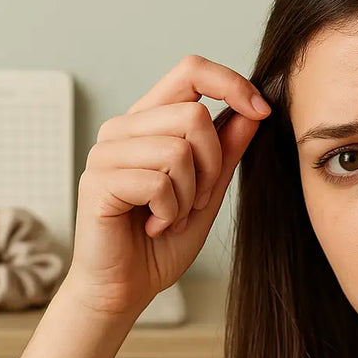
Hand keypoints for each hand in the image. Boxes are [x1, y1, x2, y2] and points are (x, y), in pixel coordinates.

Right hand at [61, 54, 269, 316]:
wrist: (126, 287)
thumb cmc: (162, 241)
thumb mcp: (208, 190)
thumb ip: (227, 150)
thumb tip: (253, 109)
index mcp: (150, 120)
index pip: (191, 70)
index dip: (231, 83)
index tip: (261, 111)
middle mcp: (124, 127)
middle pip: (194, 115)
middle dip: (213, 165)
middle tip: (196, 201)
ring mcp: (106, 152)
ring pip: (178, 150)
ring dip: (189, 194)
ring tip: (170, 215)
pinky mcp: (97, 181)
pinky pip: (157, 181)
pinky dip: (169, 211)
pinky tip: (154, 225)